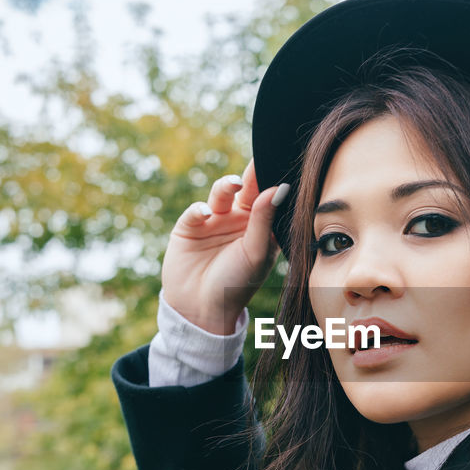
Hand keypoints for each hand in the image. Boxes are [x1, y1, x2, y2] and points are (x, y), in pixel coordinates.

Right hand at [161, 159, 288, 334]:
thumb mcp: (256, 253)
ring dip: (226, 186)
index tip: (279, 161)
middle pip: (245, 189)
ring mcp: (213, 220)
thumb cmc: (237, 284)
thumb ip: (264, 220)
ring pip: (221, 193)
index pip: (268, 196)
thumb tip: (277, 188)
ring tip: (233, 185)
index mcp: (259, 225)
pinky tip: (206, 214)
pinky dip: (200, 209)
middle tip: (257, 162)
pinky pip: (196, 210)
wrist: (202, 309)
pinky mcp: (189, 226)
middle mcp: (238, 219)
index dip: (272, 179)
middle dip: (250, 175)